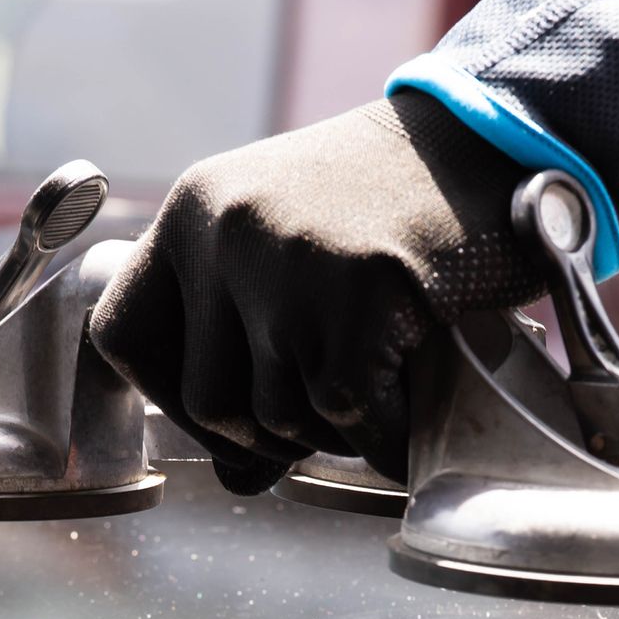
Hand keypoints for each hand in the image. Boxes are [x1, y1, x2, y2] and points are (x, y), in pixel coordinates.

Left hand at [88, 93, 543, 493]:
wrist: (496, 141)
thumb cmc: (394, 207)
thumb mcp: (292, 247)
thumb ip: (247, 341)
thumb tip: (237, 477)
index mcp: (193, 212)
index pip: (122, 337)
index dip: (167, 398)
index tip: (226, 413)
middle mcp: (224, 232)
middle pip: (207, 403)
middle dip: (269, 434)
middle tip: (328, 411)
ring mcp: (288, 266)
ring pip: (279, 420)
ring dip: (335, 432)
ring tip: (381, 385)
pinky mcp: (355, 300)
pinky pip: (348, 419)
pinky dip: (386, 436)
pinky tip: (413, 404)